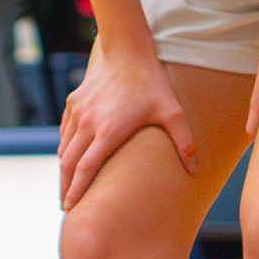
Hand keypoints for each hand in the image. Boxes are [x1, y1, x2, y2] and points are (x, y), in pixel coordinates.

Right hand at [65, 39, 195, 208]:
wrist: (127, 52)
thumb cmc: (152, 85)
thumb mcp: (173, 113)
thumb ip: (185, 143)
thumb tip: (195, 171)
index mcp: (108, 131)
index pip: (85, 168)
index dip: (77, 189)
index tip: (71, 206)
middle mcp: (87, 124)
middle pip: (68, 163)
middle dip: (65, 186)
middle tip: (66, 206)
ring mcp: (77, 113)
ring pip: (64, 148)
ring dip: (64, 169)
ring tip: (67, 186)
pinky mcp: (73, 104)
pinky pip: (65, 132)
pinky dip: (65, 149)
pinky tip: (69, 157)